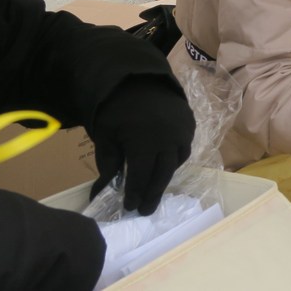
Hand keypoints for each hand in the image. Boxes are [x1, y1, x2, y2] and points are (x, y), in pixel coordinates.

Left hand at [90, 76, 194, 214]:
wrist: (139, 78)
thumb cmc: (116, 108)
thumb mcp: (106, 136)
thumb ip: (108, 165)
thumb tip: (100, 192)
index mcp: (144, 142)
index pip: (141, 176)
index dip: (135, 194)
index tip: (130, 208)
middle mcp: (168, 139)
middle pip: (162, 174)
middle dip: (152, 194)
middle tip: (146, 211)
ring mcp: (182, 131)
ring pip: (176, 163)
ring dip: (164, 177)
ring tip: (154, 188)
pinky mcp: (189, 124)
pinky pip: (184, 148)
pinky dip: (174, 159)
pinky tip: (164, 164)